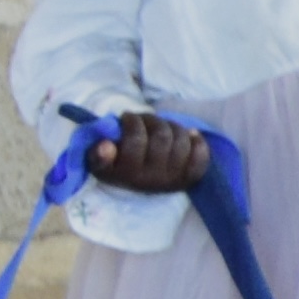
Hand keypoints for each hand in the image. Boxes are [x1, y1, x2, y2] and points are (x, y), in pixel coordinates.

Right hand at [86, 112, 211, 196]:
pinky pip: (201, 155)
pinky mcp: (190, 178)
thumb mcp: (100, 161)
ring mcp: (172, 179)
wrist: (139, 182)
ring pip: (181, 140)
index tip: (127, 116)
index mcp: (127, 173)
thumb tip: (107, 146)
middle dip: (153, 119)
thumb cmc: (117, 164)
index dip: (133, 122)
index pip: (136, 140)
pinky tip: (189, 134)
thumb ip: (98, 153)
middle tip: (145, 118)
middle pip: (162, 136)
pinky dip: (196, 140)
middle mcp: (151, 179)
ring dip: (172, 126)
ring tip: (161, 126)